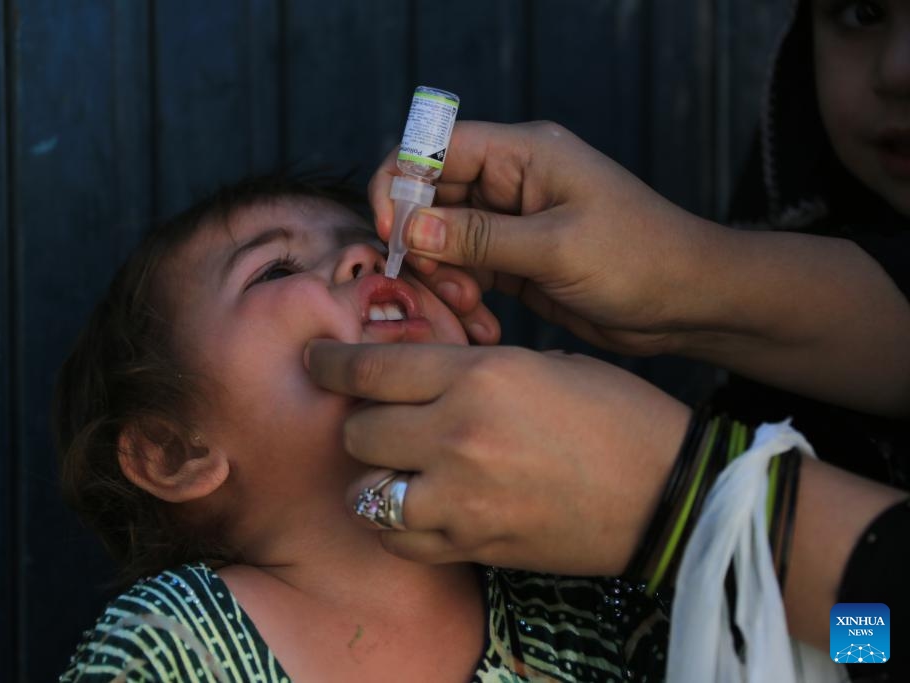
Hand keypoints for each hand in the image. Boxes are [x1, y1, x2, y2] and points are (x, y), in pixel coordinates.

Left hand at [305, 339, 690, 574]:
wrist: (667, 492)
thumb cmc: (615, 415)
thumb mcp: (540, 365)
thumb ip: (469, 372)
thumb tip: (415, 378)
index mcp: (479, 374)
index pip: (371, 367)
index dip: (331, 362)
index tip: (316, 361)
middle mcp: (458, 433)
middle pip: (358, 429)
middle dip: (361, 421)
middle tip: (381, 420)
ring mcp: (462, 496)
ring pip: (367, 487)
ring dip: (375, 475)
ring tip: (398, 467)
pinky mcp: (472, 544)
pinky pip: (399, 537)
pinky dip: (398, 523)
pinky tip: (420, 508)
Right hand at [369, 120, 719, 356]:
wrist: (690, 303)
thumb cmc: (641, 259)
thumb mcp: (557, 247)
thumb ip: (480, 238)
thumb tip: (411, 230)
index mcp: (523, 155)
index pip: (434, 148)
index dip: (402, 185)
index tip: (394, 235)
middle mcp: (511, 182)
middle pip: (431, 199)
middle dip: (424, 246)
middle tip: (446, 289)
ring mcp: (512, 224)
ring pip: (443, 243)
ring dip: (444, 280)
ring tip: (471, 311)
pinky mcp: (515, 262)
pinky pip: (467, 274)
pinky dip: (464, 300)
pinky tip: (483, 326)